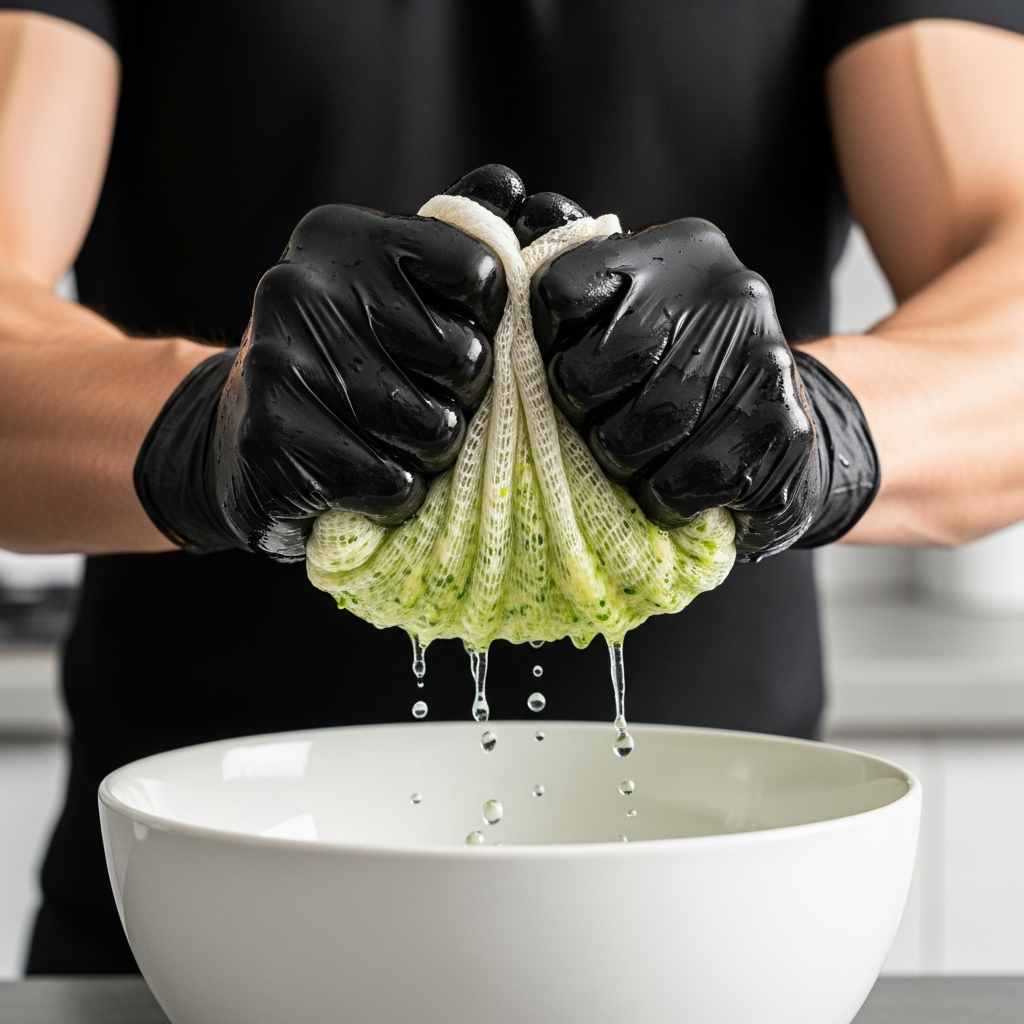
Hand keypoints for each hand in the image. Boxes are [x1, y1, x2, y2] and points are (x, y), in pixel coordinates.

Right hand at [134, 193, 506, 560]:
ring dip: (429, 450)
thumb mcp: (387, 286)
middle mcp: (303, 286)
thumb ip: (454, 237)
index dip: (488, 320)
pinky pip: (393, 481)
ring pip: (434, 427)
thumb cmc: (341, 356)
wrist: (238, 437)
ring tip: (391, 438)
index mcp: (343, 236)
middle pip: (464, 356)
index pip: (481, 272)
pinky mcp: (272, 437)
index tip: (456, 333)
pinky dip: (395, 490)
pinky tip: (363, 473)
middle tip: (421, 397)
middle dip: (461, 395)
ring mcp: (280, 361)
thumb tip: (513, 187)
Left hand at [529, 216, 878, 559]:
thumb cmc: (688, 371)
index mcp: (678, 251)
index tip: (570, 366)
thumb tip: (514, 264)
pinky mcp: (782, 425)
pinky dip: (665, 497)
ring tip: (645, 456)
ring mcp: (761, 356)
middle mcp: (726, 291)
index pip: (560, 290)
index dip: (549, 344)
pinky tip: (682, 480)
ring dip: (623, 464)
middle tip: (608, 424)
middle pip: (585, 374)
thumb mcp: (641, 311)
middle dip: (583, 416)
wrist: (784, 428)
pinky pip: (678, 482)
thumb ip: (584, 298)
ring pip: (629, 437)